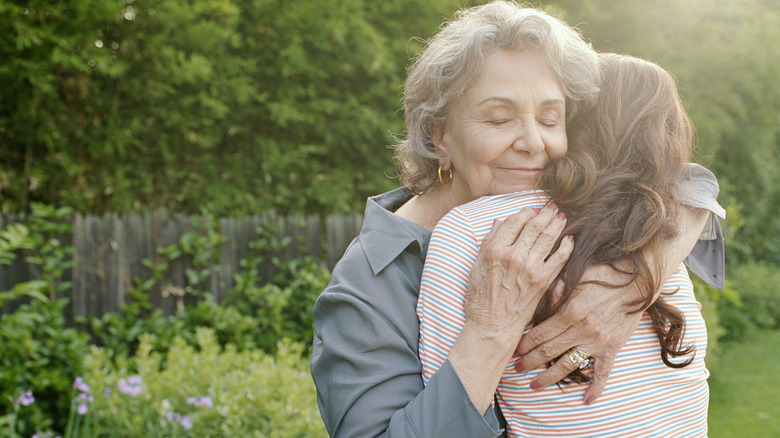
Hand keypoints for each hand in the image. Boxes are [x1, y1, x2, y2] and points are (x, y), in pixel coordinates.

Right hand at [463, 204, 572, 344]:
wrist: (492, 326)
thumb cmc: (480, 298)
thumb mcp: (476, 267)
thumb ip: (488, 242)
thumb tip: (499, 222)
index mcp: (495, 250)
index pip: (514, 221)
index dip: (525, 212)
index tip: (532, 209)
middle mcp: (514, 256)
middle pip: (534, 225)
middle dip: (545, 213)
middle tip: (553, 206)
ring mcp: (530, 268)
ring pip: (548, 237)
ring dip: (557, 224)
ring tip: (562, 217)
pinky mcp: (543, 281)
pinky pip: (559, 258)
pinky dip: (566, 246)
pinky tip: (570, 239)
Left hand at [514, 264, 642, 404]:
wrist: (637, 279)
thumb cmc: (602, 273)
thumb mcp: (574, 277)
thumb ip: (554, 293)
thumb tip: (537, 308)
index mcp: (570, 311)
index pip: (540, 334)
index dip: (524, 344)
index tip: (514, 350)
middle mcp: (582, 330)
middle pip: (549, 351)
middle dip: (530, 362)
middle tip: (516, 368)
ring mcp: (598, 342)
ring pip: (568, 365)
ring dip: (549, 377)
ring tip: (534, 385)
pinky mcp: (613, 348)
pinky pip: (603, 372)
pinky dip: (596, 388)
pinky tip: (587, 400)